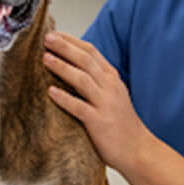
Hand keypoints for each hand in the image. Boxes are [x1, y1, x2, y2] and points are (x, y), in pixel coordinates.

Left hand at [43, 31, 144, 174]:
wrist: (138, 150)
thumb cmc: (120, 123)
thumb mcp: (112, 95)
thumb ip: (97, 80)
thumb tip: (71, 65)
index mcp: (112, 78)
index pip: (91, 52)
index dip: (72, 41)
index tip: (54, 34)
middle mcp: (110, 87)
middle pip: (85, 60)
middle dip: (65, 47)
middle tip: (46, 38)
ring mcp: (106, 104)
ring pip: (82, 80)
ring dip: (62, 67)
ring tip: (45, 58)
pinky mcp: (99, 122)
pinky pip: (79, 107)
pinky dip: (64, 98)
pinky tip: (50, 92)